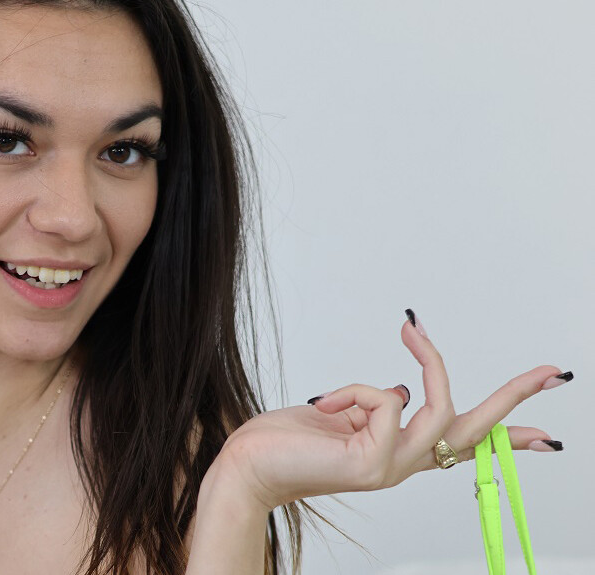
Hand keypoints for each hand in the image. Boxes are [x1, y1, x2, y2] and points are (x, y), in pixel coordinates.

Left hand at [209, 312, 568, 511]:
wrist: (247, 464)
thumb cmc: (286, 439)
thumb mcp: (341, 412)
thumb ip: (376, 406)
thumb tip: (402, 392)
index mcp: (398, 451)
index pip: (462, 443)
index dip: (507, 432)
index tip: (546, 427)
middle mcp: (402, 464)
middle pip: (475, 430)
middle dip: (516, 398)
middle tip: (553, 371)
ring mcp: (390, 468)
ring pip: (440, 409)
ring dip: (428, 362)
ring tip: (410, 331)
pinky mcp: (371, 464)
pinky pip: (387, 402)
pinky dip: (357, 389)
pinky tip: (326, 401)